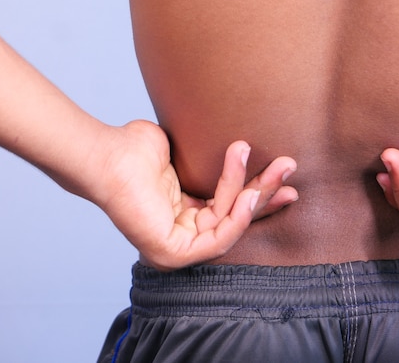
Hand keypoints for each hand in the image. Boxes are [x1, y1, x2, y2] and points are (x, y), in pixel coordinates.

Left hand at [90, 120, 297, 270]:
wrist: (109, 155)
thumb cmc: (136, 150)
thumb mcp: (187, 155)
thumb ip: (212, 158)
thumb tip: (241, 144)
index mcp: (186, 214)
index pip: (231, 208)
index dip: (261, 192)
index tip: (284, 173)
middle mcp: (184, 233)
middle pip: (236, 216)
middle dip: (267, 193)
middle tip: (290, 167)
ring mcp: (178, 248)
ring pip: (230, 223)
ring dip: (255, 194)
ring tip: (273, 166)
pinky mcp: (173, 254)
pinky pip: (217, 238)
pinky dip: (236, 217)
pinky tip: (248, 195)